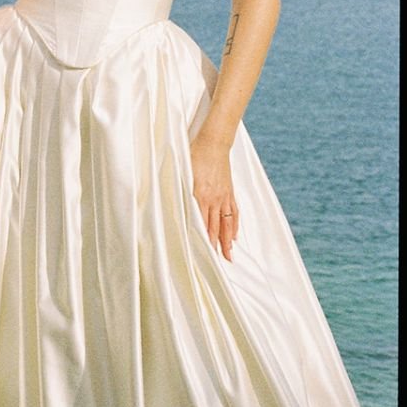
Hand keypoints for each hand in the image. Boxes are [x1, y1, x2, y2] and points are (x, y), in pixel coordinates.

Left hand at [190, 133, 237, 261]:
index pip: (201, 223)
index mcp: (200, 195)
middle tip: (217, 262)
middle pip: (215, 227)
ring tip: (229, 255)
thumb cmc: (194, 155)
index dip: (203, 240)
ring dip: (227, 240)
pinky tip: (234, 235)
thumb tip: (172, 203)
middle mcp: (214, 199)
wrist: (213, 143)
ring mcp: (224, 196)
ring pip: (226, 223)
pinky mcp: (229, 191)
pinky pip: (234, 212)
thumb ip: (179, 190)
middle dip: (215, 246)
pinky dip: (234, 225)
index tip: (202, 254)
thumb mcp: (182, 173)